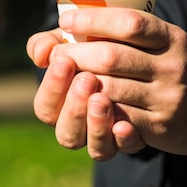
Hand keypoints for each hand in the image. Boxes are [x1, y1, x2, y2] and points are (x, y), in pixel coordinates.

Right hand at [26, 28, 145, 159]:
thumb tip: (42, 53)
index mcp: (60, 105)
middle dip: (74, 106)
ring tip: (102, 99)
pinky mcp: (134, 139)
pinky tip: (125, 125)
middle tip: (86, 79)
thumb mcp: (73, 38)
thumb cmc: (96, 44)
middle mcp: (81, 127)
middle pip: (67, 133)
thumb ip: (50, 42)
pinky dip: (124, 139)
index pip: (46, 108)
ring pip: (95, 148)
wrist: (144, 55)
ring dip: (96, 124)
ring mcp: (107, 137)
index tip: (64, 61)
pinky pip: (126, 148)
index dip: (52, 88)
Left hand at [51, 7, 186, 155]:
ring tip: (68, 79)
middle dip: (76, 54)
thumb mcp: (156, 41)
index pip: (129, 22)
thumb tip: (48, 45)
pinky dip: (98, 113)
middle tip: (58, 55)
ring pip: (109, 90)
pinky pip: (120, 120)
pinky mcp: (161, 126)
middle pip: (111, 56)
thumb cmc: (166, 66)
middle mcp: (171, 65)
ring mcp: (167, 97)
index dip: (92, 19)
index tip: (67, 20)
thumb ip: (113, 32)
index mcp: (170, 37)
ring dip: (79, 85)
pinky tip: (88, 105)